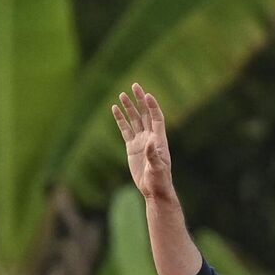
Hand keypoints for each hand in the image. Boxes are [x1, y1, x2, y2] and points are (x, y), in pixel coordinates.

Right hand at [111, 83, 175, 203]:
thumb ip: (153, 155)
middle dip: (140, 100)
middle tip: (135, 85)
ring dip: (128, 107)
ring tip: (122, 95)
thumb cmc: (160, 180)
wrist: (153, 189)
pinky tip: (115, 110)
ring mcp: (140, 141)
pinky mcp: (131, 147)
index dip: (152, 106)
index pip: (156, 117)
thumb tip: (150, 141)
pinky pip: (125, 130)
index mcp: (159, 139)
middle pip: (145, 114)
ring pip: (134, 120)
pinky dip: (120, 120)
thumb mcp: (157, 168)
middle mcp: (150, 137)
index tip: (147, 95)